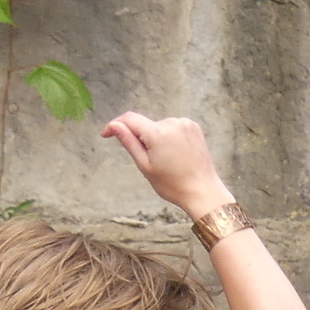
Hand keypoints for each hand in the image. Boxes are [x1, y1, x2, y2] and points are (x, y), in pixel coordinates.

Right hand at [101, 112, 232, 217]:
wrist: (202, 191)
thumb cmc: (172, 184)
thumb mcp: (145, 166)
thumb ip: (128, 142)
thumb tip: (114, 126)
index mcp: (158, 133)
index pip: (129, 119)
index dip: (115, 125)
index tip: (106, 134)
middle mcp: (172, 123)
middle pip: (146, 125)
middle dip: (143, 139)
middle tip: (152, 162)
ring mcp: (185, 123)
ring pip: (160, 127)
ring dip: (157, 139)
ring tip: (168, 160)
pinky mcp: (194, 126)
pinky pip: (173, 128)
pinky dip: (170, 138)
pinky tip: (177, 154)